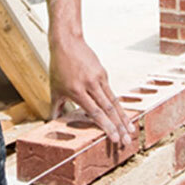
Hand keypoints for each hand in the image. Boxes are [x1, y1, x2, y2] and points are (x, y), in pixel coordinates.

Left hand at [50, 33, 135, 148]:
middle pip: (108, 110)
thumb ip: (56, 107)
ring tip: (131, 131)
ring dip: (123, 119)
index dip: (106, 127)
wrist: (68, 43)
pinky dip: (118, 106)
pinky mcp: (103, 74)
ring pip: (114, 102)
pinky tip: (124, 117)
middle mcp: (90, 85)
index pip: (95, 113)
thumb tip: (53, 122)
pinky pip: (112, 93)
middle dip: (119, 127)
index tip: (114, 139)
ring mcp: (99, 79)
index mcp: (77, 91)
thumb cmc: (59, 67)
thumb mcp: (54, 88)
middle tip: (127, 141)